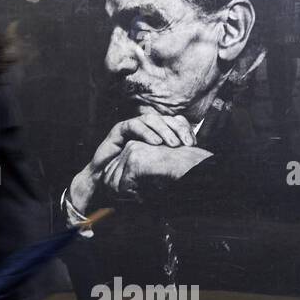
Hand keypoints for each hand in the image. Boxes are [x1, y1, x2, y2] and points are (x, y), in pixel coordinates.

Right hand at [68, 111, 196, 211]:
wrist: (105, 180)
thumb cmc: (132, 176)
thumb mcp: (157, 169)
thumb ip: (171, 163)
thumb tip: (192, 164)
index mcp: (158, 133)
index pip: (176, 123)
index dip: (186, 130)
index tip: (194, 145)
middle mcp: (147, 127)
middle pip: (167, 119)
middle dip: (178, 129)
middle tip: (187, 143)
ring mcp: (133, 126)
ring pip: (152, 119)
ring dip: (164, 130)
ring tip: (172, 144)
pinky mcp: (120, 129)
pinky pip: (134, 125)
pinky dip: (146, 132)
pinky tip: (155, 143)